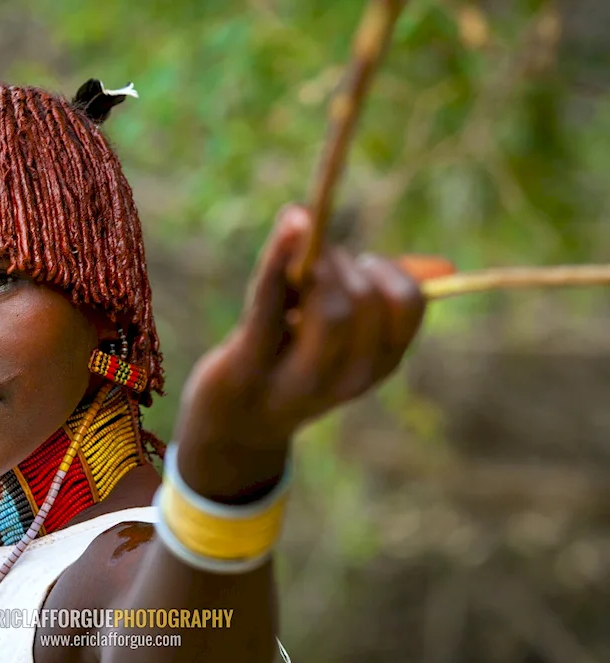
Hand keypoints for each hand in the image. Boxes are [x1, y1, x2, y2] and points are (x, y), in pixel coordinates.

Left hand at [171, 205, 453, 501]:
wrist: (234, 421)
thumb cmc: (292, 358)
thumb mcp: (342, 329)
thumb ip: (380, 294)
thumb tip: (447, 267)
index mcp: (377, 364)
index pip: (407, 304)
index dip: (386, 268)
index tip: (360, 264)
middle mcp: (346, 379)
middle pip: (366, 302)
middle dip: (342, 263)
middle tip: (316, 260)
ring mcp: (297, 379)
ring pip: (330, 310)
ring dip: (315, 265)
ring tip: (295, 267)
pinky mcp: (248, 364)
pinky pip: (269, 303)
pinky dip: (279, 257)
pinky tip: (291, 222)